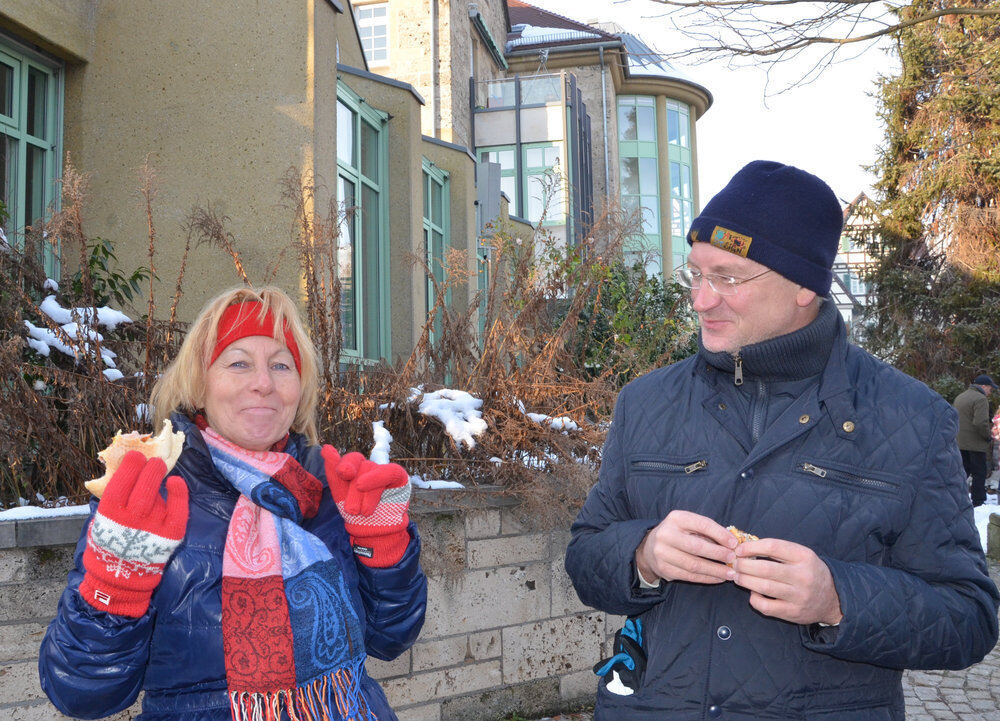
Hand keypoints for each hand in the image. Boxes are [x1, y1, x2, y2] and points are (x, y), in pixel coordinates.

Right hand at [80, 451, 188, 616]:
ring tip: (159, 467)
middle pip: (142, 488)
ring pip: (157, 497)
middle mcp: (130, 521)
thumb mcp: (100, 522)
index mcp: (109, 516)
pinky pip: (177, 511)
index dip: (129, 467)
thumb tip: (126, 473)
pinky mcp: (169, 535)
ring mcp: (151, 528)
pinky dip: (179, 495)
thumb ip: (113, 501)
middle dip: (147, 470)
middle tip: (152, 461)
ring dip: (158, 478)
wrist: (120, 578)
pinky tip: (176, 482)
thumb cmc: (109, 544)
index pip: (120, 484)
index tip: (135, 456)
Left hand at [321, 446, 410, 566]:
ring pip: (371, 471)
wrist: (376, 531)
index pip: (351, 459)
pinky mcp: (398, 476)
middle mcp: (369, 467)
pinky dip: (377, 479)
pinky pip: (389, 471)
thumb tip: (326, 448)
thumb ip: (334, 472)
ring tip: (362, 512)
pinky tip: (367, 487)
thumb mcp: (341, 494)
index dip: (345, 463)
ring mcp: (383, 470)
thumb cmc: (357, 513)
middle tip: (351, 508)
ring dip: (364, 494)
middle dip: (352, 487)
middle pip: (359, 465)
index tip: (342, 473)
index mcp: (355, 469)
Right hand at [635, 510, 737, 584]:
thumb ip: (708, 531)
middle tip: (733, 559)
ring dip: (715, 570)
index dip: (720, 534)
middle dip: (718, 554)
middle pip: (697, 547)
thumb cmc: (678, 534)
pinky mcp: (663, 568)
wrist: (650, 547)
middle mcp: (666, 534)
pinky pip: (689, 576)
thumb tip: (733, 543)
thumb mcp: (689, 525)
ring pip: (693, 565)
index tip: (734, 543)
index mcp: (676, 518)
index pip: (702, 524)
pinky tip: (718, 578)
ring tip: (730, 573)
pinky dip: (706, 578)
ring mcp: (662, 553)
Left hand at [729, 537, 842, 625]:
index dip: (752, 547)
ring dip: (745, 580)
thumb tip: (745, 547)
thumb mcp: (800, 555)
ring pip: (764, 587)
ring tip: (737, 576)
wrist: (832, 599)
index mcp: (804, 556)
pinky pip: (767, 606)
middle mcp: (803, 576)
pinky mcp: (793, 612)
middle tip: (734, 563)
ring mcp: (799, 596)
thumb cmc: (808, 572)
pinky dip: (754, 599)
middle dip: (744, 565)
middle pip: (766, 568)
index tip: (739, 549)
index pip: (773, 547)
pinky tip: (752, 593)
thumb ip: (777, 551)